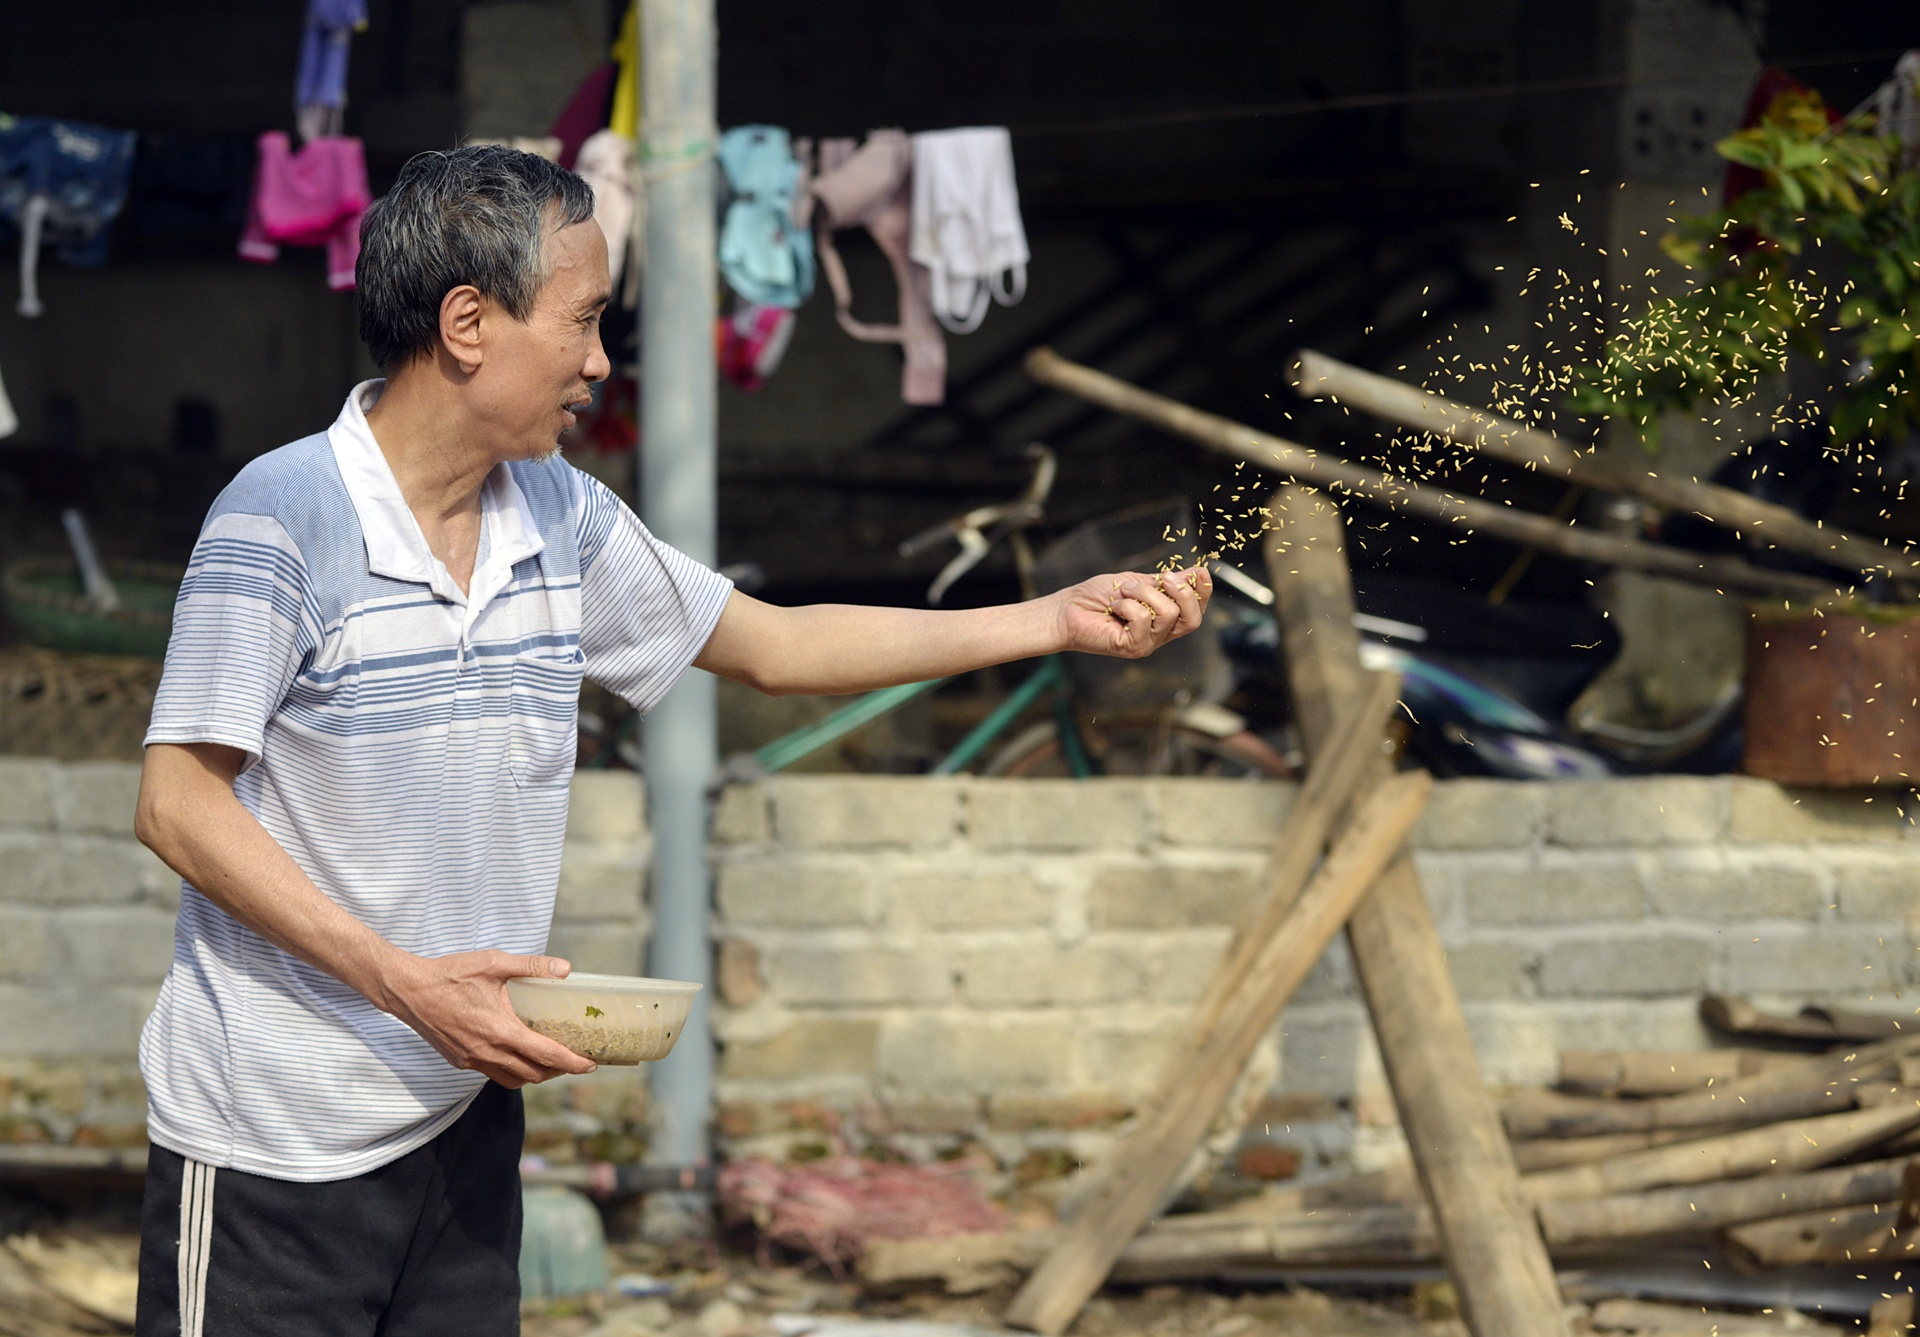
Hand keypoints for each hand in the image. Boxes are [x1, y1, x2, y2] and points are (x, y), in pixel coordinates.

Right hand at [377, 950, 595, 1087]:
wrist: (408, 990)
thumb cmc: (451, 973)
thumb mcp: (494, 963)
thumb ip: (531, 967)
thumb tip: (565, 968)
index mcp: (500, 1030)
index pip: (546, 1056)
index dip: (573, 1063)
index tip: (591, 1064)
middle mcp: (487, 1052)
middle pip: (534, 1074)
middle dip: (558, 1070)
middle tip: (574, 1058)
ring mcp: (472, 1060)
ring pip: (513, 1080)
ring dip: (535, 1074)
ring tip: (550, 1058)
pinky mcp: (460, 1061)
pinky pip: (493, 1074)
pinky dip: (511, 1069)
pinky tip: (517, 1051)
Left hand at [1056, 566, 1211, 658]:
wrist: (1067, 610)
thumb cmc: (1096, 597)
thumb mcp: (1134, 582)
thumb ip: (1161, 582)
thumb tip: (1193, 573)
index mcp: (1163, 618)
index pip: (1195, 610)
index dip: (1203, 592)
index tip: (1201, 571)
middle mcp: (1159, 634)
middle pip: (1192, 619)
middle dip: (1183, 593)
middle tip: (1163, 578)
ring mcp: (1147, 643)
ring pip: (1168, 615)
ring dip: (1146, 593)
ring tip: (1124, 590)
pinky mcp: (1132, 648)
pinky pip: (1143, 620)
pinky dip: (1128, 605)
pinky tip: (1114, 607)